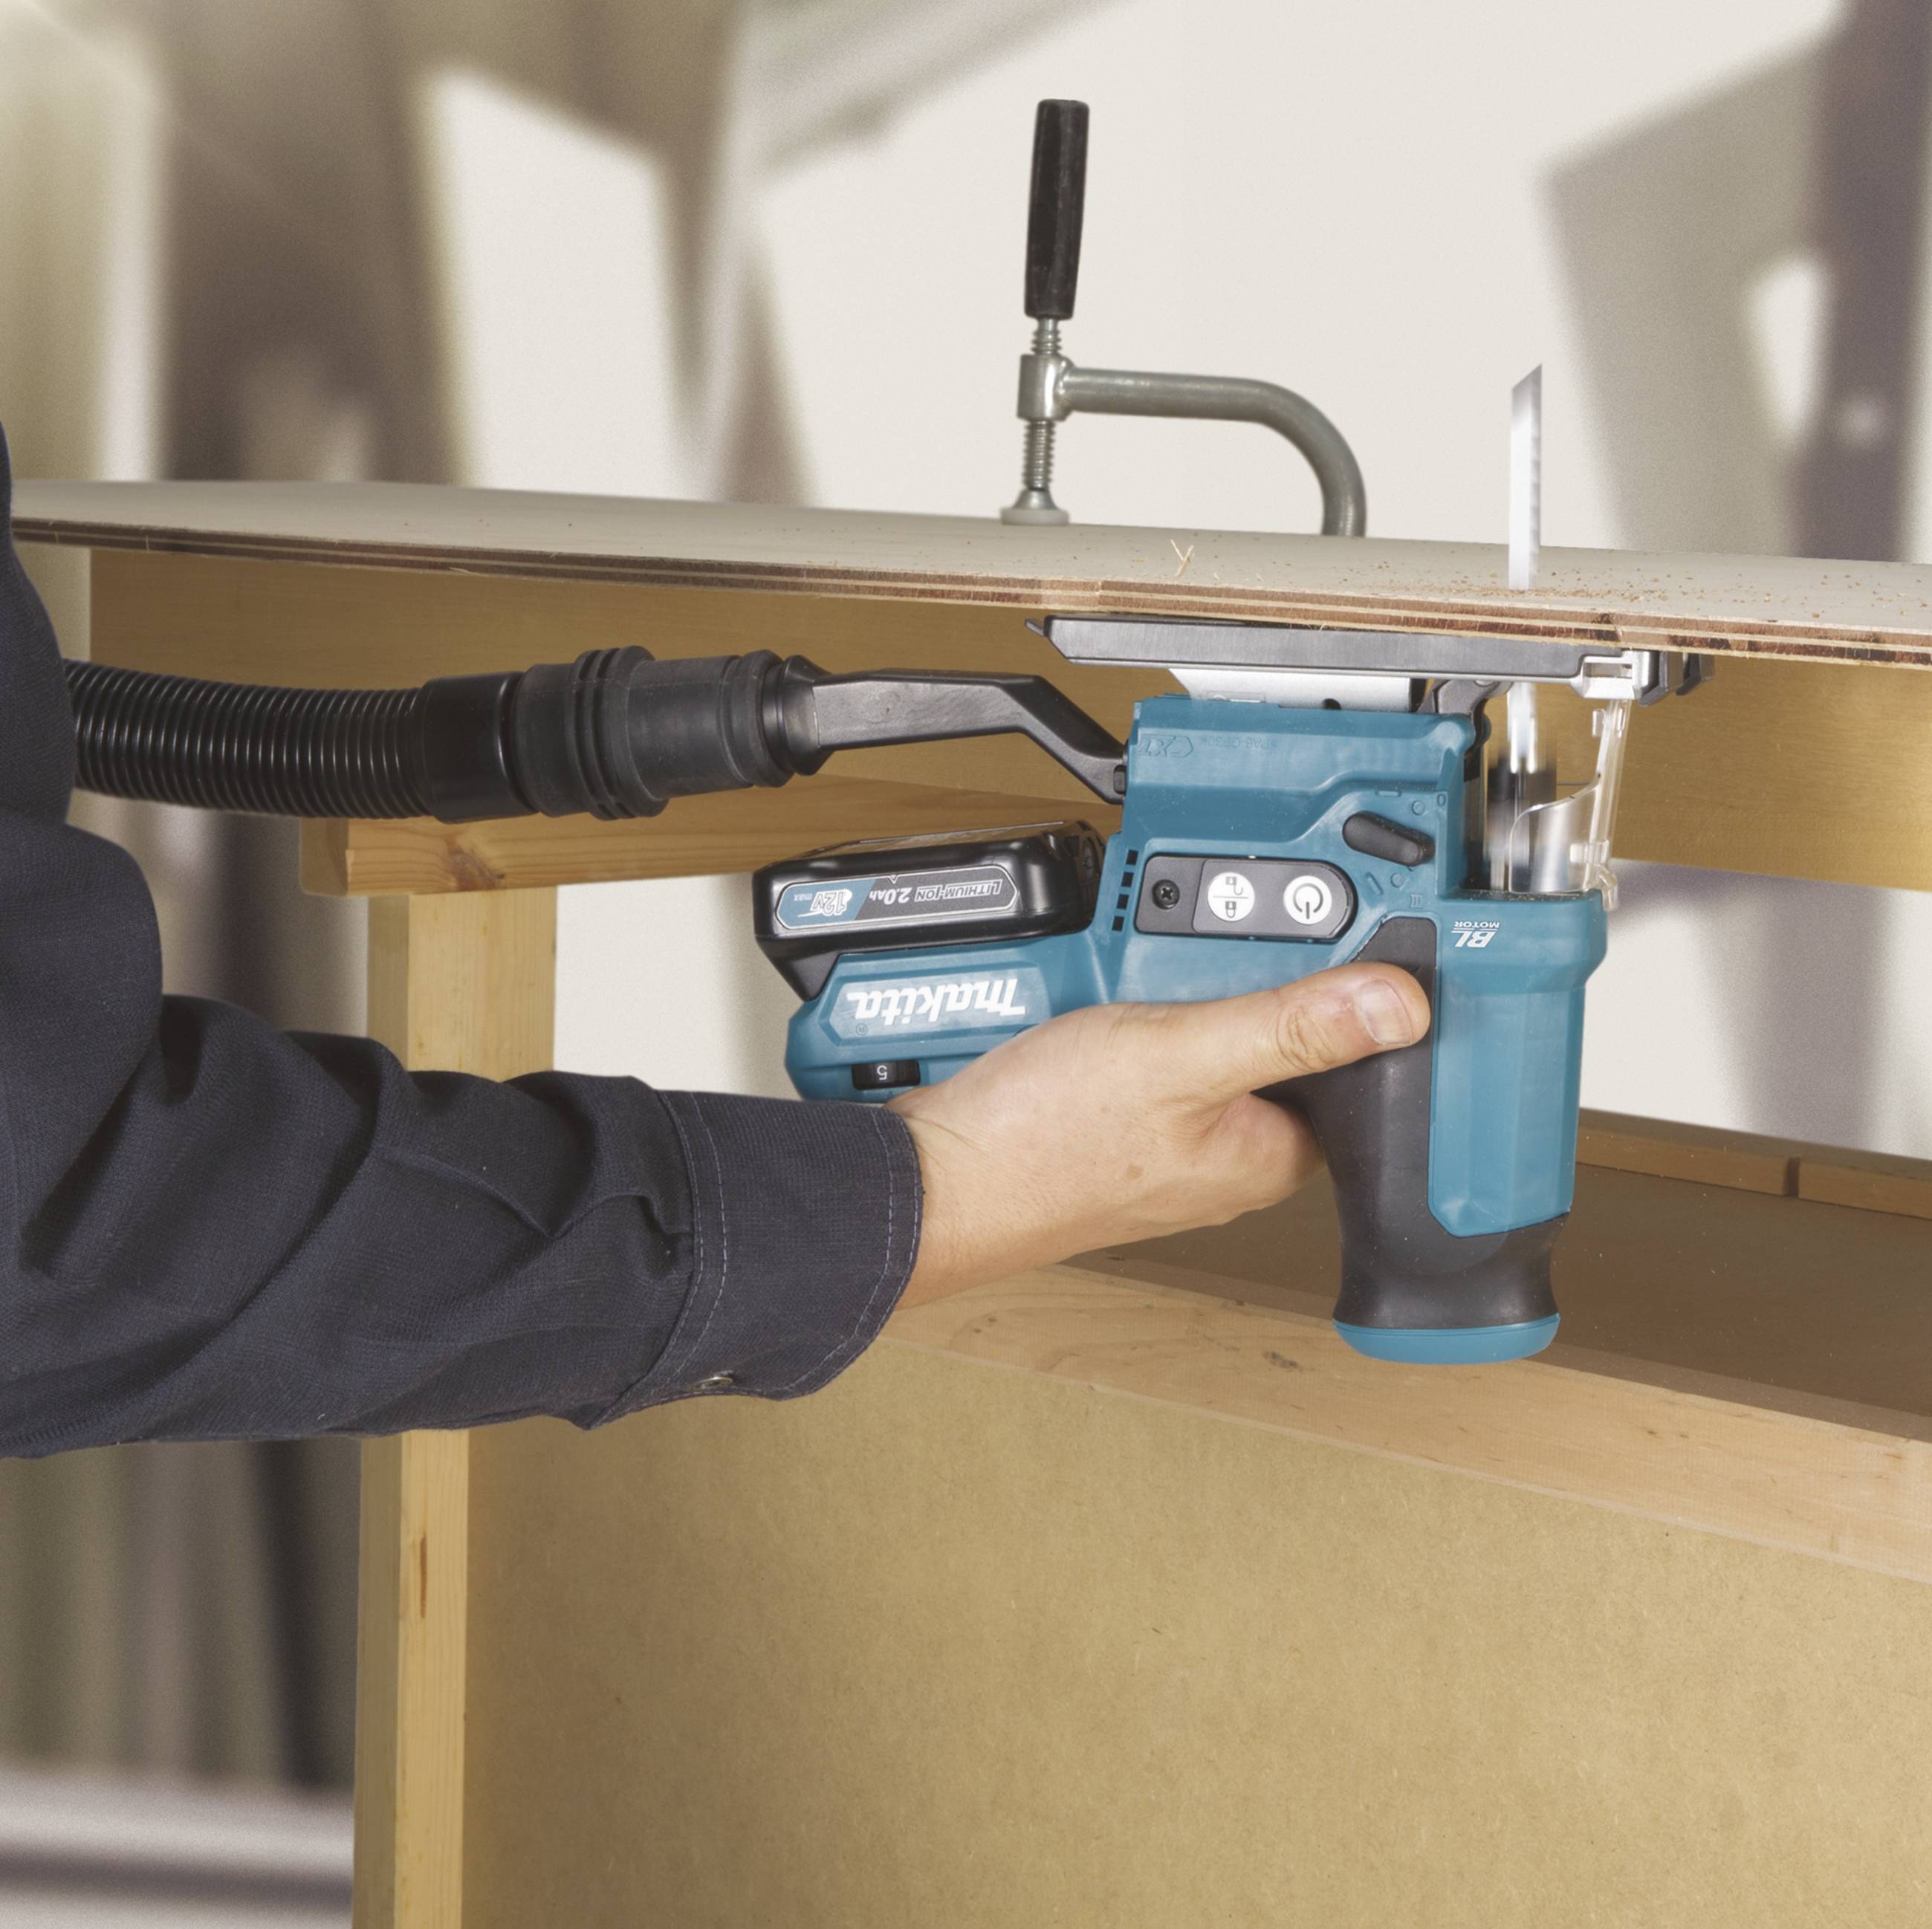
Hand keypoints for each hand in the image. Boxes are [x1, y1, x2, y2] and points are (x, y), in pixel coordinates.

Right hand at [888, 963, 1428, 1305]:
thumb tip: (1401, 1008)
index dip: (1347, 995)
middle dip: (1243, 977)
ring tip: (1143, 966)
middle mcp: (1225, 1154)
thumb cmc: (1044, 1143)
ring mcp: (1164, 1136)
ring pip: (1202, 1035)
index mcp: (1270, 1155)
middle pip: (1270, 1039)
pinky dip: (1128, 1008)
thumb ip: (1290, 1028)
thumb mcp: (1180, 1058)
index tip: (1338, 929)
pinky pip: (1144, 1047)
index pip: (1349, 1067)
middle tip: (1207, 942)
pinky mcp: (1109, 1118)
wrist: (931, 1180)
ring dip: (1177, 986)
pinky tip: (1100, 989)